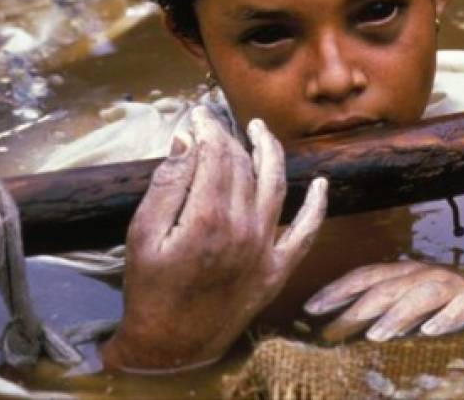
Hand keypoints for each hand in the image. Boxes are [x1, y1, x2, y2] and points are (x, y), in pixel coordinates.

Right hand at [101, 106, 327, 371]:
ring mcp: (266, 248)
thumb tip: (188, 141)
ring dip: (271, 152)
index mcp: (208, 217)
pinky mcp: (279, 268)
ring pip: (276, 185)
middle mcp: (244, 228)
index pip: (215, 154)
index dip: (207, 129)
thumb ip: (167, 184)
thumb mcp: (142, 235)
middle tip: (215, 123)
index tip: (197, 116)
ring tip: (260, 130)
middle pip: (243, 166)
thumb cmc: (150, 289)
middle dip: (229, 137)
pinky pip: (307, 231)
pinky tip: (321, 183)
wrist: (171, 347)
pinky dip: (318, 206)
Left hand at [304, 260, 463, 341]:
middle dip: (356, 309)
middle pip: (386, 288)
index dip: (337, 290)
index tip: (309, 308)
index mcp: (405, 273)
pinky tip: (431, 332)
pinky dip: (446, 318)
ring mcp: (452, 285)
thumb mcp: (410, 303)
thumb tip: (336, 328)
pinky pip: (462, 307)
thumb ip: (381, 311)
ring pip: (421, 295)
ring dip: (397, 314)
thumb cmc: (447, 304)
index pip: (365, 276)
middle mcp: (425, 274)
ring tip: (376, 336)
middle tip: (331, 332)